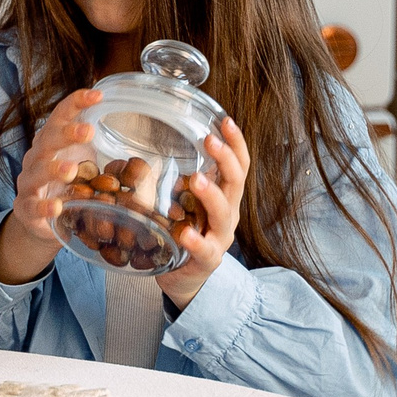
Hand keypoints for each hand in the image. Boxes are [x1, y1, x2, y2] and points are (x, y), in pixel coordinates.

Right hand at [0, 89, 98, 286]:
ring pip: (36, 171)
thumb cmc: (70, 188)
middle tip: (88, 131)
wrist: (42, 220)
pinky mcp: (26, 209)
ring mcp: (29, 183)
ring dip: (52, 169)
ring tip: (70, 169)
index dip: (76, 103)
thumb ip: (112, 162)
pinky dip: (43, 206)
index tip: (97, 95)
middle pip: (48, 139)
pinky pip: (31, 206)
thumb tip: (159, 162)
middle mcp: (38, 158)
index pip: (61, 116)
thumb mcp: (90, 170)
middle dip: (66, 133)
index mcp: (53, 142)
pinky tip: (56, 206)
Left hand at [156, 116, 249, 308]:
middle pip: (236, 182)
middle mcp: (227, 214)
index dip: (235, 143)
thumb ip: (181, 176)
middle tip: (210, 141)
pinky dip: (196, 242)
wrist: (187, 276)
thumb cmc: (186, 230)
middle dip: (225, 159)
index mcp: (224, 196)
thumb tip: (158, 139)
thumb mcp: (187, 200)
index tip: (224, 120)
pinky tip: (185, 234)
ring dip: (211, 195)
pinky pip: (205, 250)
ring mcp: (220, 237)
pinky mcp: (208, 260)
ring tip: (196, 180)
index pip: (238, 164)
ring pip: (224, 214)